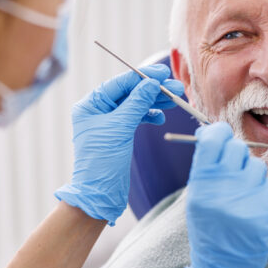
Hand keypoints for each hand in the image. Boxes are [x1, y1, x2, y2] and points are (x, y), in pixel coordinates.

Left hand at [55, 64, 183, 224]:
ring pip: (136, 104)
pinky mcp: (119, 134)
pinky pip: (136, 118)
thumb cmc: (102, 161)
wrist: (100, 194)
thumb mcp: (121, 127)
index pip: (120, 83)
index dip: (143, 77)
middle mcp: (98, 110)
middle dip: (153, 89)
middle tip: (176, 88)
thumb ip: (137, 102)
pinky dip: (149, 116)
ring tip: (175, 100)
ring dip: (155, 101)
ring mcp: (109, 122)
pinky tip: (160, 117)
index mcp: (90, 105)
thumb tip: (152, 83)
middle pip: (130, 92)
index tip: (163, 74)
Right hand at [183, 122, 267, 267]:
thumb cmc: (208, 227)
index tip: (222, 134)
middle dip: (236, 154)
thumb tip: (213, 132)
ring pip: (257, 165)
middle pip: (237, 148)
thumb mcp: (197, 197)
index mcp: (200, 183)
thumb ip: (205, 166)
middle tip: (233, 169)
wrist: (222, 267)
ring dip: (252, 174)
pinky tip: (254, 204)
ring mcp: (245, 199)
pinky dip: (264, 191)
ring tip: (243, 193)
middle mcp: (222, 189)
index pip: (213, 140)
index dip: (218, 132)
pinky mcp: (265, 211)